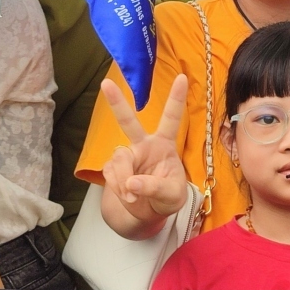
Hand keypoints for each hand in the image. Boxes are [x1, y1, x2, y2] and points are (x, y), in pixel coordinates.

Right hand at [100, 74, 189, 224]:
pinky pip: (110, 175)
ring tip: (134, 196)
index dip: (176, 98)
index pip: (172, 118)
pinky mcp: (113, 168)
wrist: (149, 212)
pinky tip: (128, 196)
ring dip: (124, 181)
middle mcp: (144, 145)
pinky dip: (119, 188)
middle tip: (106, 83)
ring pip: (119, 160)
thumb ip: (155, 187)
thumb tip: (132, 182)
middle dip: (117, 103)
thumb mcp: (172, 195)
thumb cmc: (168, 196)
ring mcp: (127, 155)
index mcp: (164, 144)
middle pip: (129, 122)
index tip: (182, 77)